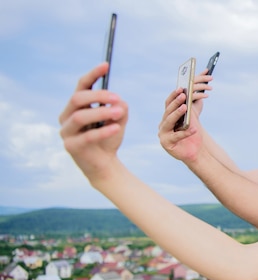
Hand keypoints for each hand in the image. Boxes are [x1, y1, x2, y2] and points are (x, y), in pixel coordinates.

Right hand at [59, 62, 127, 181]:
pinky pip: (87, 136)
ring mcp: (66, 131)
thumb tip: (119, 101)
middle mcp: (67, 116)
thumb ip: (120, 107)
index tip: (106, 66)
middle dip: (98, 96)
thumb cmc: (109, 138)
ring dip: (101, 112)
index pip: (82, 86)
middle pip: (78, 99)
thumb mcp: (119, 120)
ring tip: (120, 112)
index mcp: (76, 106)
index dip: (93, 75)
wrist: (105, 164)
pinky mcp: (71, 146)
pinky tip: (117, 128)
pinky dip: (103, 130)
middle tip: (117, 98)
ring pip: (80, 116)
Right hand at [158, 71, 211, 162]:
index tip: (181, 88)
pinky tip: (194, 128)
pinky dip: (185, 132)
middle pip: (168, 111)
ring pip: (168, 121)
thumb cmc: (193, 134)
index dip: (174, 95)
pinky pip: (176, 136)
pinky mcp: (166, 143)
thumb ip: (191, 107)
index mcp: (168, 116)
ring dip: (177, 113)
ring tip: (185, 107)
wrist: (195, 151)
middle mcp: (163, 124)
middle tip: (183, 95)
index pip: (168, 103)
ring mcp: (163, 134)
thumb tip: (195, 91)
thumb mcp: (193, 118)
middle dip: (176, 102)